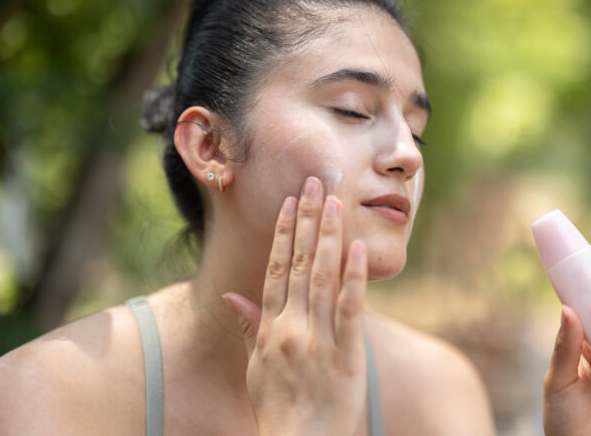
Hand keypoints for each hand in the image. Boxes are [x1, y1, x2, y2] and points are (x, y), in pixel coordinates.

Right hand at [221, 176, 367, 435]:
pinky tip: (358, 248)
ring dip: (329, 236)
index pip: (277, 269)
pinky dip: (354, 277)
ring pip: (324, 277)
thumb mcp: (256, 367)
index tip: (291, 202)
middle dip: (309, 220)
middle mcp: (292, 327)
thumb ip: (249, 327)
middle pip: (301, 263)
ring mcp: (319, 340)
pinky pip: (351, 310)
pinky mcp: (347, 355)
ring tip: (335, 201)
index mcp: (271, 328)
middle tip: (316, 182)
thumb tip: (232, 295)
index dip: (285, 233)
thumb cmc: (278, 409)